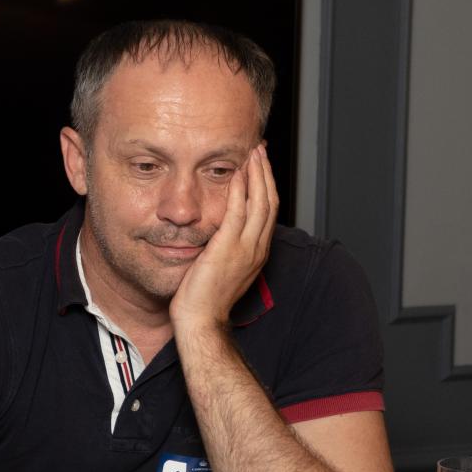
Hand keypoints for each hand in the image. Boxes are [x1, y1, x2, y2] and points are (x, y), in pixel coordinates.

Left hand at [171, 144, 276, 333]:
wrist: (201, 321)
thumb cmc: (204, 299)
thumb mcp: (220, 268)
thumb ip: (225, 248)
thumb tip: (217, 233)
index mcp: (256, 253)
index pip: (268, 212)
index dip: (266, 186)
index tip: (260, 167)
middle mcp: (256, 248)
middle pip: (270, 202)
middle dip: (266, 173)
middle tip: (261, 151)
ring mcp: (245, 248)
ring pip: (260, 203)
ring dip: (257, 174)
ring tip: (253, 153)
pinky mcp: (228, 248)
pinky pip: (238, 212)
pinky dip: (240, 190)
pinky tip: (237, 173)